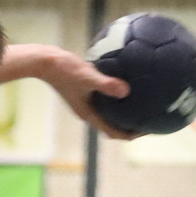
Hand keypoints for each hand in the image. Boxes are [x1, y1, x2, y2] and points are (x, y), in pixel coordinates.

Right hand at [19, 43, 137, 139]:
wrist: (44, 61)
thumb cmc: (63, 69)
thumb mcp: (87, 76)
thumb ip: (106, 84)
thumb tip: (127, 90)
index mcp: (89, 114)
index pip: (113, 132)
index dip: (131, 134)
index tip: (148, 129)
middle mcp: (88, 111)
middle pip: (113, 125)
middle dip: (132, 125)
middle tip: (151, 118)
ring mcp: (86, 102)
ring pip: (110, 112)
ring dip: (126, 111)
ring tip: (144, 102)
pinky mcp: (85, 91)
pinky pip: (106, 97)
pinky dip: (118, 95)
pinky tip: (129, 79)